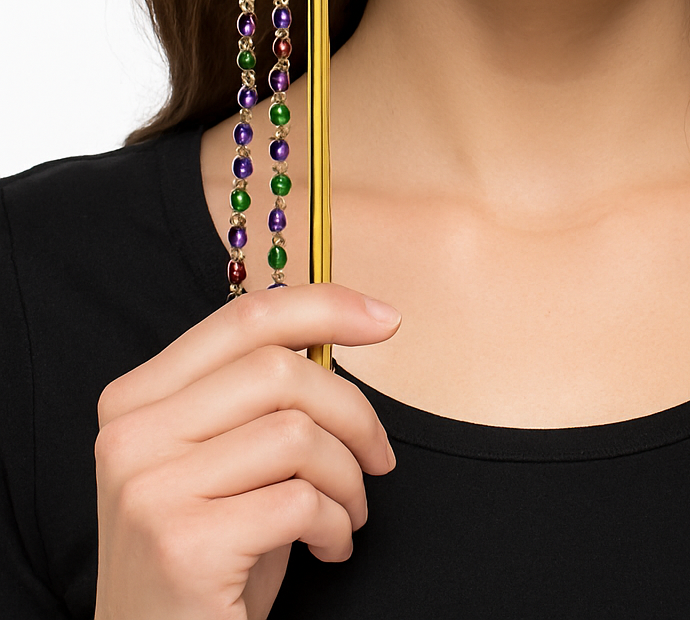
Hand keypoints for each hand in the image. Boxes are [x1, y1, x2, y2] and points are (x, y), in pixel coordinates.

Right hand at [94, 284, 399, 619]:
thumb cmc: (211, 558)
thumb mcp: (222, 460)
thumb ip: (254, 395)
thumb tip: (342, 326)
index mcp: (136, 399)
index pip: (243, 319)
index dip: (323, 306)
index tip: (384, 319)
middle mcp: (131, 435)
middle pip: (278, 370)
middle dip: (352, 411)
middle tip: (378, 458)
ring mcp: (150, 489)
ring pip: (297, 434)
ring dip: (348, 477)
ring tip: (348, 514)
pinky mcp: (184, 544)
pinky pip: (300, 501)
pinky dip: (336, 525)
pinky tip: (328, 548)